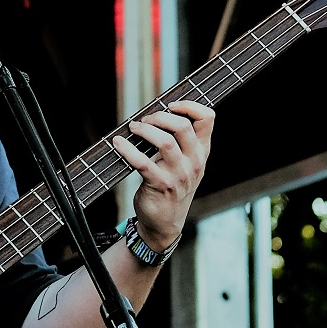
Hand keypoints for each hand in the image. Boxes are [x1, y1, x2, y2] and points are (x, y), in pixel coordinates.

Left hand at [116, 100, 214, 250]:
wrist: (165, 222)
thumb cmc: (172, 186)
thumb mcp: (186, 164)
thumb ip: (181, 142)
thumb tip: (159, 113)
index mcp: (202, 152)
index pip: (208, 119)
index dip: (190, 105)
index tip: (171, 104)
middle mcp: (194, 162)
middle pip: (183, 127)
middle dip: (160, 117)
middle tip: (145, 120)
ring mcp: (179, 175)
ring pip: (165, 142)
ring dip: (145, 130)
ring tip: (134, 128)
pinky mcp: (160, 185)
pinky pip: (143, 163)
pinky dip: (128, 150)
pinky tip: (118, 144)